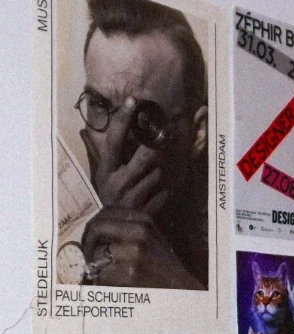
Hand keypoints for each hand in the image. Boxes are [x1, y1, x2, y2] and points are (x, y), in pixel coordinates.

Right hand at [81, 97, 168, 216]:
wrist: (114, 232)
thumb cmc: (110, 196)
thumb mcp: (102, 175)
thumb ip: (99, 153)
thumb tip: (86, 131)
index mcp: (106, 170)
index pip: (114, 139)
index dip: (123, 119)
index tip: (134, 100)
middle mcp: (118, 182)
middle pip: (146, 155)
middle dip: (157, 147)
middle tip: (165, 138)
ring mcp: (133, 198)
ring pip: (159, 173)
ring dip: (162, 170)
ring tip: (157, 172)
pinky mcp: (147, 211)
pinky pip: (165, 192)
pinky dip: (166, 190)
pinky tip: (160, 191)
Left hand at [81, 207, 203, 289]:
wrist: (183, 290)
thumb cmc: (164, 268)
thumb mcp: (152, 239)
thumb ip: (129, 229)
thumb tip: (97, 230)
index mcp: (143, 220)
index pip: (105, 213)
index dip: (93, 227)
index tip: (91, 241)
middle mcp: (139, 231)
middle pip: (97, 228)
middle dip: (87, 245)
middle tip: (88, 258)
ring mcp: (135, 252)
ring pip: (96, 255)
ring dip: (97, 269)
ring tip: (107, 276)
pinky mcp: (131, 273)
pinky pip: (102, 277)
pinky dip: (104, 285)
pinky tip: (116, 287)